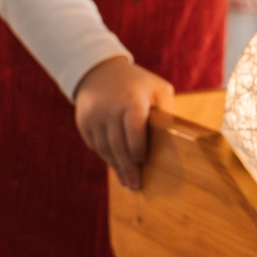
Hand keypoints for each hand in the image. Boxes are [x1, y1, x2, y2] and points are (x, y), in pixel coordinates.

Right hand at [74, 55, 174, 189]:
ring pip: (105, 149)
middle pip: (118, 145)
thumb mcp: (156, 87)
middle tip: (136, 185)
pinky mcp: (83, 123)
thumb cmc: (136, 82)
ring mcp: (93, 117)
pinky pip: (95, 145)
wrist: (98, 70)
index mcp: (131, 100)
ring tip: (127, 182)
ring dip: (116, 167)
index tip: (143, 160)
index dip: (138, 148)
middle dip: (128, 167)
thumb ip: (165, 108)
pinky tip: (116, 166)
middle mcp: (109, 109)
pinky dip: (106, 157)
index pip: (134, 130)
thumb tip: (172, 136)